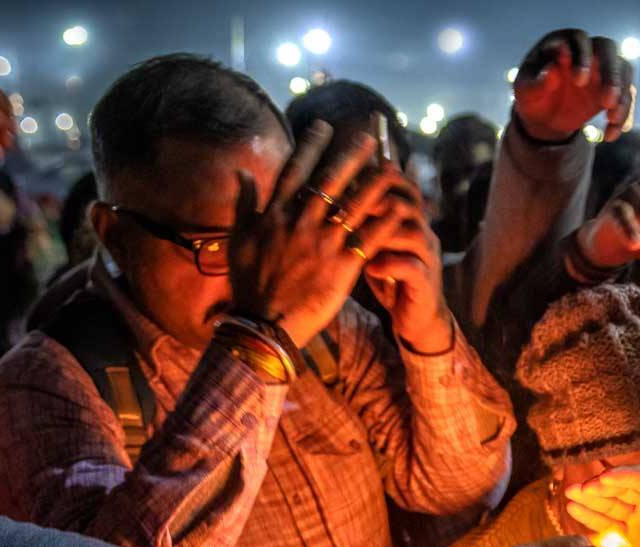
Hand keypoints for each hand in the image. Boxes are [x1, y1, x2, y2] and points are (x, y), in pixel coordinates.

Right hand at [228, 122, 401, 346]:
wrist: (262, 326)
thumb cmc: (248, 285)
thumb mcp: (238, 239)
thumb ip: (244, 203)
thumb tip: (243, 172)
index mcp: (275, 215)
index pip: (296, 171)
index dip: (312, 146)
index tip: (325, 126)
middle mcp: (300, 223)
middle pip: (331, 181)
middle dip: (352, 156)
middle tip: (371, 138)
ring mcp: (322, 245)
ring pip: (354, 207)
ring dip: (376, 184)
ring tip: (393, 168)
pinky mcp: (341, 268)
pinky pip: (368, 240)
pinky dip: (384, 223)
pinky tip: (401, 209)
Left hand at [359, 175, 453, 353]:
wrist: (416, 317)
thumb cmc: (391, 277)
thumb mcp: (378, 246)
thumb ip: (368, 223)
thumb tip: (339, 196)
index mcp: (413, 222)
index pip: (406, 189)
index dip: (382, 181)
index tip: (352, 180)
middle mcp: (425, 234)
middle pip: (410, 204)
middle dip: (379, 202)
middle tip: (351, 207)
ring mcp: (428, 258)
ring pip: (413, 232)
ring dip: (384, 233)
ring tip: (359, 238)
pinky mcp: (426, 282)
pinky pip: (412, 267)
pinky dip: (390, 265)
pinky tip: (371, 268)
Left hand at [513, 30, 634, 142]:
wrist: (543, 114)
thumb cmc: (532, 95)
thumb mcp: (525, 91)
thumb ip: (536, 80)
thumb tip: (553, 69)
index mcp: (563, 42)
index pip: (579, 40)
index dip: (582, 57)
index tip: (578, 81)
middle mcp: (588, 49)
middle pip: (608, 50)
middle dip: (611, 74)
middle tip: (607, 101)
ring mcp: (603, 67)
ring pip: (624, 70)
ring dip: (623, 95)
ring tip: (612, 119)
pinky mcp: (613, 87)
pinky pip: (627, 96)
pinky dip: (623, 115)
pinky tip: (610, 135)